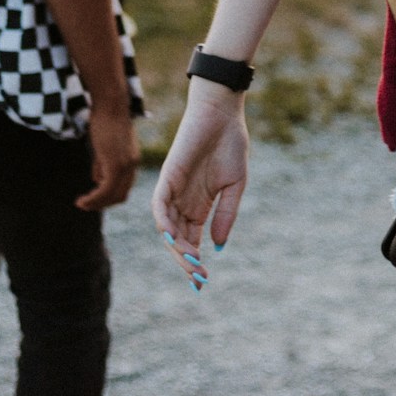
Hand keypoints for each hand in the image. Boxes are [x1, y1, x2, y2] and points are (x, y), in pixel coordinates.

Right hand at [76, 106, 137, 211]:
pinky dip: (94, 199)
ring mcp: (126, 165)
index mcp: (132, 160)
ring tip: (80, 204)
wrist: (110, 104)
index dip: (108, 197)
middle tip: (85, 205)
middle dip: (102, 203)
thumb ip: (102, 163)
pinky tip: (82, 200)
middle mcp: (133, 165)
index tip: (93, 199)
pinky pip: (105, 190)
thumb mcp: (104, 145)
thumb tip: (97, 180)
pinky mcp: (116, 164)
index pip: (124, 188)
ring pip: (112, 195)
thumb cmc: (105, 120)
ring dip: (96, 204)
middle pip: (120, 195)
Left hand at [150, 79, 249, 284]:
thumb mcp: (235, 186)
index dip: (194, 260)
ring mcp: (173, 190)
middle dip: (186, 261)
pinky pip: (160, 205)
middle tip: (198, 279)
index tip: (202, 282)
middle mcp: (182, 201)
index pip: (191, 240)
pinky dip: (164, 223)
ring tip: (191, 262)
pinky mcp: (167, 176)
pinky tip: (174, 238)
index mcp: (199, 205)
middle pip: (178, 239)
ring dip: (177, 247)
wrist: (222, 113)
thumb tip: (218, 247)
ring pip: (167, 227)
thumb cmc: (231, 145)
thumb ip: (226, 215)